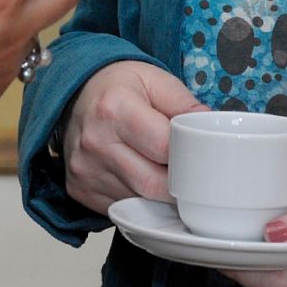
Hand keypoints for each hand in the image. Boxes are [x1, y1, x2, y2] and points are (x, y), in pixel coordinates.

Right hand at [63, 61, 203, 214]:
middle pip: (154, 184)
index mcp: (115, 108)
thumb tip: (211, 130)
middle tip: (188, 171)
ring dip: (158, 194)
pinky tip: (138, 178)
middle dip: (178, 182)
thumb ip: (185, 102)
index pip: (166, 148)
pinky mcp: (80, 189)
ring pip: (140, 202)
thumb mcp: (153, 79)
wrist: (74, 95)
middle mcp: (96, 142)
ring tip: (162, 172)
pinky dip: (137, 200)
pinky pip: (121, 208)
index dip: (188, 155)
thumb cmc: (116, 87)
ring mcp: (85, 170)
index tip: (200, 156)